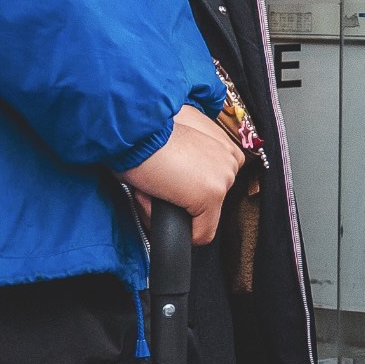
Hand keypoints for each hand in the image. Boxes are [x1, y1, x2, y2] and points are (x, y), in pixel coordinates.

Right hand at [117, 106, 242, 245]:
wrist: (134, 129)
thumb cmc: (145, 132)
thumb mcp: (175, 136)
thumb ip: (189, 156)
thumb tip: (181, 178)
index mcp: (223, 144)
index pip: (211, 183)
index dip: (183, 185)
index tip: (165, 175)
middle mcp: (230, 159)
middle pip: (206, 201)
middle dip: (178, 197)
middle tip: (156, 180)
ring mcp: (223, 178)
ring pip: (201, 217)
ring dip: (173, 208)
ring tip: (154, 186)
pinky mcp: (212, 195)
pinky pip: (199, 234)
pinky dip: (173, 228)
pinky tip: (156, 201)